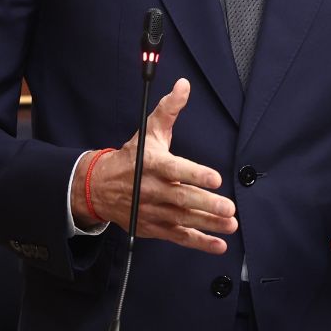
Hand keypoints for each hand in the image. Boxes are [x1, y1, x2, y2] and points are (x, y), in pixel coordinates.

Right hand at [78, 77, 236, 253]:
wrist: (99, 187)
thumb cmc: (131, 157)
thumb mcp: (148, 131)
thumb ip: (169, 110)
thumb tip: (184, 85)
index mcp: (152, 164)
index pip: (175, 170)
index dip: (195, 174)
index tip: (215, 178)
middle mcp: (151, 190)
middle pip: (182, 199)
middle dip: (207, 205)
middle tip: (229, 207)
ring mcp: (152, 211)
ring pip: (183, 220)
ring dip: (208, 224)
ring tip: (231, 225)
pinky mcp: (154, 227)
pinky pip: (178, 237)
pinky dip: (198, 243)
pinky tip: (218, 245)